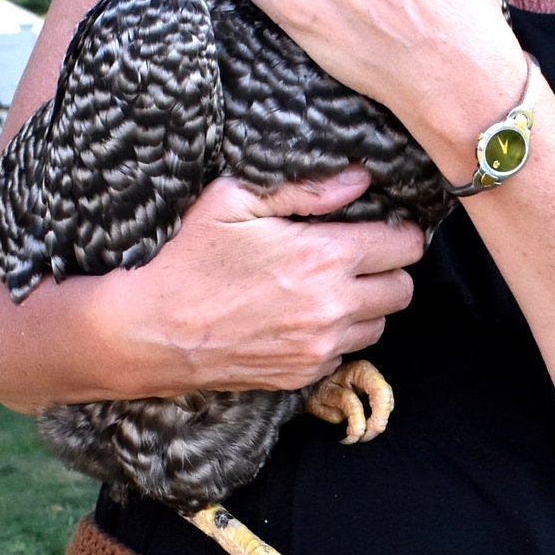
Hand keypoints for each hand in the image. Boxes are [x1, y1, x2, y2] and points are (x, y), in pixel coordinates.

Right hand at [121, 166, 423, 392]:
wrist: (149, 331)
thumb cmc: (185, 258)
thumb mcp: (234, 201)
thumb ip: (305, 189)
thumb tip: (359, 179)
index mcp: (324, 256)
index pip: (405, 245)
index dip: (398, 231)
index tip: (380, 226)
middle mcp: (332, 307)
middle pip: (403, 289)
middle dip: (388, 269)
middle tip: (358, 256)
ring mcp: (318, 347)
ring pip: (379, 325)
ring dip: (365, 305)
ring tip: (329, 287)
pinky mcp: (302, 375)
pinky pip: (344, 353)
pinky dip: (335, 335)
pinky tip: (302, 316)